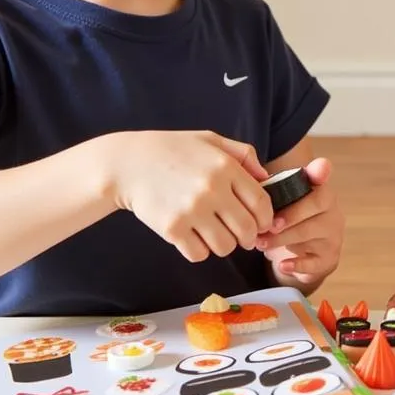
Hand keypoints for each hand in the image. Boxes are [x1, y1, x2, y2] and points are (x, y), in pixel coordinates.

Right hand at [107, 130, 274, 261]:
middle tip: (241, 235)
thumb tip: (267, 178)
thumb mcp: (211, 140)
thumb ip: (243, 155)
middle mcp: (212, 189)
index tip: (262, 223)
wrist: (127, 163)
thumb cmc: (172, 150)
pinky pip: (199, 254)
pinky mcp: (172, 229)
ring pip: (225, 247)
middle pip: (247, 230)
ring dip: (224, 245)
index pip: (261, 203)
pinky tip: (193, 237)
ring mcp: (192, 211)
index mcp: (226, 167)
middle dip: (248, 237)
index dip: (266, 219)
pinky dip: (199, 250)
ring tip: (215, 234)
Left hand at [256, 158, 343, 288]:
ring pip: (309, 233)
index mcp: (319, 189)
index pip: (322, 176)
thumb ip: (273, 189)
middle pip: (314, 205)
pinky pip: (314, 262)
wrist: (305, 252)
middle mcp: (331, 209)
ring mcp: (333, 234)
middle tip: (264, 225)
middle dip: (287, 215)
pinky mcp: (329, 258)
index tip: (318, 171)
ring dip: (281, 239)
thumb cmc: (290, 220)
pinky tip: (281, 265)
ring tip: (260, 243)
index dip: (320, 172)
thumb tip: (252, 182)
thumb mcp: (284, 202)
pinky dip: (297, 264)